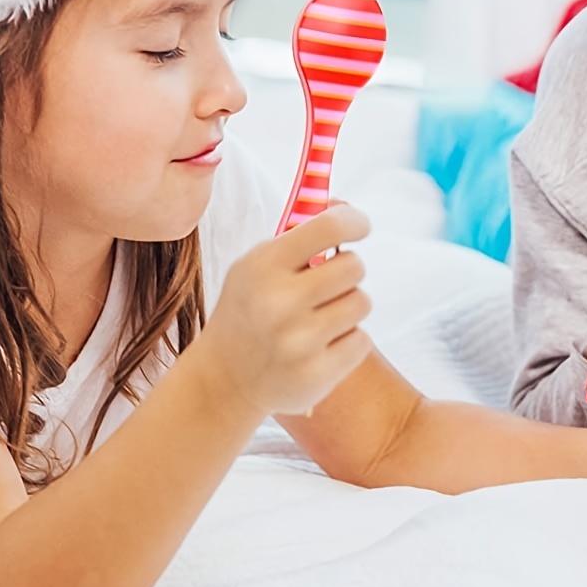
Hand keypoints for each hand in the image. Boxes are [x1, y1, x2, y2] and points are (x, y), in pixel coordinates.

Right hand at [201, 203, 373, 418]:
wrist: (224, 380)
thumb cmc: (248, 311)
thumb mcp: (256, 266)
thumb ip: (297, 237)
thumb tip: (344, 207)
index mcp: (263, 266)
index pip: (328, 227)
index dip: (354, 220)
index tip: (360, 226)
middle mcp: (280, 302)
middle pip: (354, 265)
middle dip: (346, 270)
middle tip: (327, 283)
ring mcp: (299, 342)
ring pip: (362, 302)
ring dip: (347, 306)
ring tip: (320, 316)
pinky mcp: (317, 374)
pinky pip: (361, 340)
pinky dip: (347, 340)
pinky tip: (320, 346)